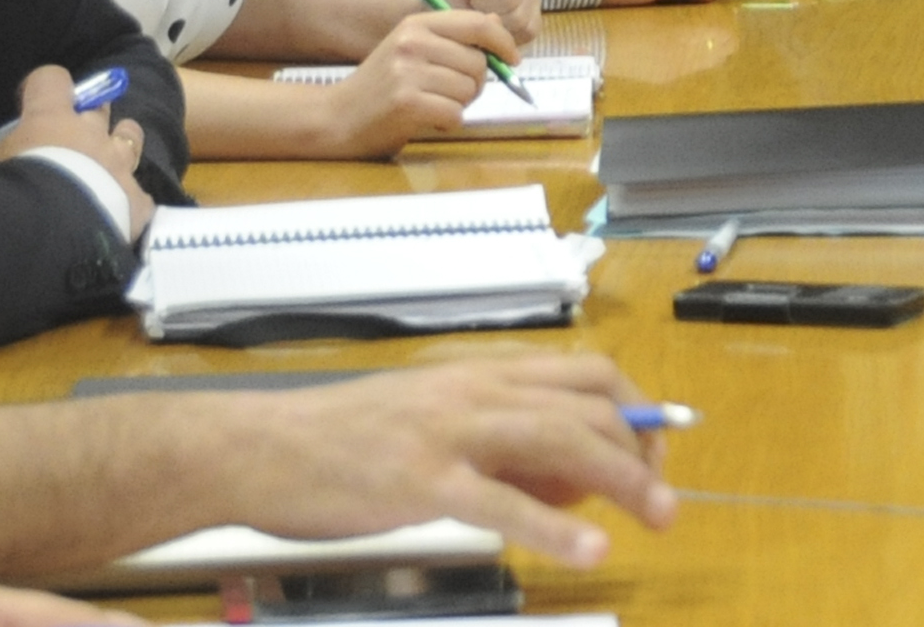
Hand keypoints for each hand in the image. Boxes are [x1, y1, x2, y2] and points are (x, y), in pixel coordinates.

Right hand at [0, 67, 152, 239]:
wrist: (45, 236)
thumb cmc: (3, 194)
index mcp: (50, 120)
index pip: (51, 79)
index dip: (42, 85)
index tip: (31, 98)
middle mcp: (91, 134)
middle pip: (100, 106)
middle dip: (89, 115)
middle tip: (73, 133)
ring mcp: (119, 165)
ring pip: (131, 136)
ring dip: (120, 143)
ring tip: (108, 161)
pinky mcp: (137, 201)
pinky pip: (140, 193)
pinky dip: (129, 201)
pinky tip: (119, 215)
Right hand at [213, 352, 675, 565]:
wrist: (258, 449)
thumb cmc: (343, 445)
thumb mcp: (434, 429)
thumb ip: (502, 449)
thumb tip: (575, 482)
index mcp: (483, 376)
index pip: (588, 374)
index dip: (635, 413)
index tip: (654, 457)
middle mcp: (478, 391)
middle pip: (590, 405)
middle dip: (642, 453)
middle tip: (666, 503)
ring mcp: (451, 431)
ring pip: (561, 438)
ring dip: (622, 479)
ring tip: (657, 518)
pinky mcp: (422, 479)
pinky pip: (503, 501)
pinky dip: (555, 526)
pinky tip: (589, 549)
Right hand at [323, 10, 522, 154]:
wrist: (337, 117)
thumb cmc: (380, 86)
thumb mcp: (412, 49)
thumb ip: (452, 36)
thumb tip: (496, 21)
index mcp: (416, 24)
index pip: (477, 23)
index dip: (503, 41)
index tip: (513, 58)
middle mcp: (412, 42)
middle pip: (478, 63)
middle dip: (474, 84)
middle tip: (447, 94)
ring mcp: (408, 72)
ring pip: (469, 90)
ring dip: (457, 105)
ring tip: (430, 105)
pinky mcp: (407, 103)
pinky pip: (455, 114)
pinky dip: (446, 124)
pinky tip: (425, 121)